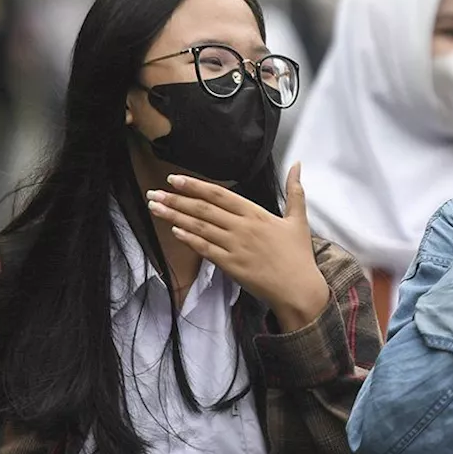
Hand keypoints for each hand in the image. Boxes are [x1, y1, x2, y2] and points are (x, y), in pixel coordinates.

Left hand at [146, 165, 330, 329]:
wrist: (299, 289)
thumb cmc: (298, 256)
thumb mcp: (298, 219)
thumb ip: (295, 191)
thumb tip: (297, 165)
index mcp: (256, 214)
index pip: (219, 194)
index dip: (195, 186)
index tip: (174, 180)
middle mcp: (242, 227)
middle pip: (203, 209)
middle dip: (176, 199)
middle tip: (154, 193)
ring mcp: (235, 246)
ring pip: (199, 227)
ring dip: (175, 217)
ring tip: (155, 208)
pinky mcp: (231, 266)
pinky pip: (205, 249)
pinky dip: (189, 239)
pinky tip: (174, 232)